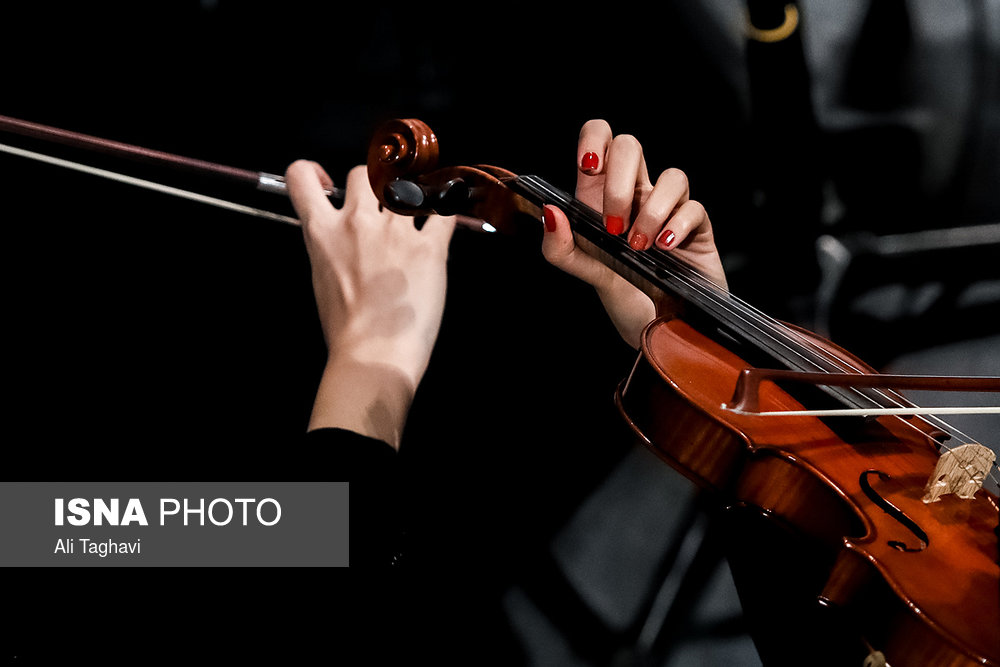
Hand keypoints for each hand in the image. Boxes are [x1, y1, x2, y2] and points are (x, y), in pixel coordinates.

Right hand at [286, 161, 455, 447]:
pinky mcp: (430, 247)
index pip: (301, 177)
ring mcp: (395, 231)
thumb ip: (328, 247)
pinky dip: (446, 211)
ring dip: (410, 196)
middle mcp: (357, 223)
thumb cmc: (346, 329)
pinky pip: (444, 211)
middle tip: (382, 209)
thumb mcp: (321, 279)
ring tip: (416, 217)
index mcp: (322, 233)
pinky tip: (442, 222)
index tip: (328, 184)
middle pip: (363, 173)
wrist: (373, 356)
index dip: (314, 172)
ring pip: (404, 184)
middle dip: (373, 186)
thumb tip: (340, 236)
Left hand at [542, 120, 727, 348]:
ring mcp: (669, 210)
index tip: (589, 167)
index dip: (595, 140)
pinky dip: (677, 225)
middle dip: (618, 184)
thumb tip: (551, 212)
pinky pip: (694, 207)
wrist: (662, 333)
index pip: (600, 140)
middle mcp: (636, 196)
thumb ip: (562, 249)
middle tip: (612, 226)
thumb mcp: (587, 274)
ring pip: (672, 175)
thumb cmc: (627, 297)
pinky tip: (664, 250)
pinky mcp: (697, 229)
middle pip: (632, 145)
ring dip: (651, 211)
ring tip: (640, 247)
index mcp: (602, 197)